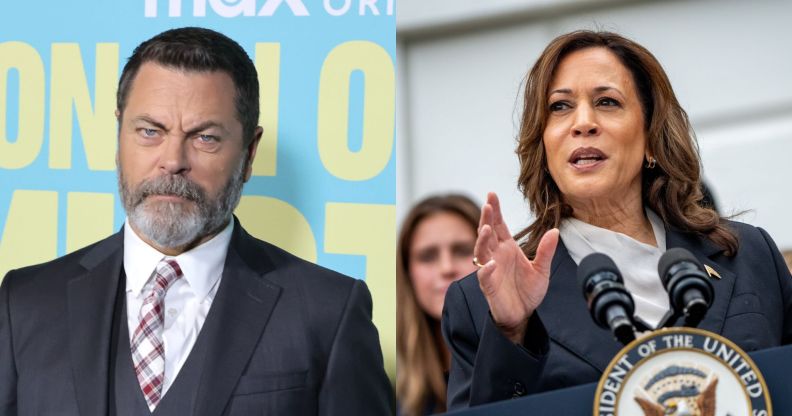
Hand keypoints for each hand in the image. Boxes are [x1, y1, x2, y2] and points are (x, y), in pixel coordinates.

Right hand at [474, 192, 558, 343]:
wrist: (523, 315)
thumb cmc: (528, 291)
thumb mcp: (541, 270)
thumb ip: (546, 251)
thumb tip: (555, 231)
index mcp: (508, 248)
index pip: (499, 225)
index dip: (495, 210)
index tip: (492, 195)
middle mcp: (496, 255)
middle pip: (487, 233)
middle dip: (486, 218)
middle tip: (488, 204)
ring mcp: (490, 270)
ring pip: (481, 251)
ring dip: (482, 239)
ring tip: (487, 229)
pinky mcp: (489, 286)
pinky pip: (484, 276)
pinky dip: (486, 269)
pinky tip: (490, 263)